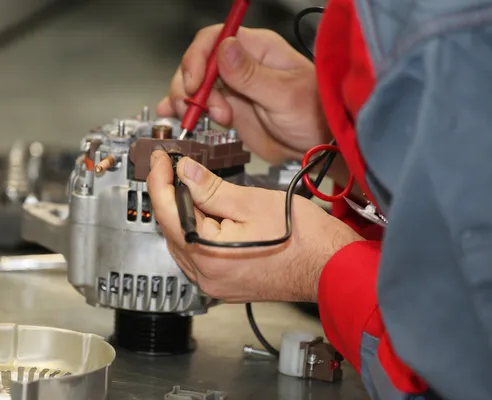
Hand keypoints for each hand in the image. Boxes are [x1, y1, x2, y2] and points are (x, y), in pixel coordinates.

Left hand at [146, 151, 363, 302]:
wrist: (332, 267)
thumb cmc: (304, 238)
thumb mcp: (252, 202)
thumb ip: (211, 188)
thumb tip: (185, 172)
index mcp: (208, 256)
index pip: (168, 212)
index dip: (159, 180)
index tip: (160, 160)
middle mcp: (206, 277)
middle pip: (172, 229)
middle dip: (170, 195)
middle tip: (173, 168)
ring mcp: (216, 285)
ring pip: (183, 243)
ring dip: (184, 214)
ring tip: (193, 186)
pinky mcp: (227, 285)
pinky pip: (199, 256)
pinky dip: (197, 232)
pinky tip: (208, 214)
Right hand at [157, 25, 330, 163]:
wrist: (320, 145)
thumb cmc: (315, 114)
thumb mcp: (284, 95)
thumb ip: (252, 75)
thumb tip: (224, 50)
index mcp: (257, 50)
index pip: (215, 39)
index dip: (198, 58)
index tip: (194, 83)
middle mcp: (241, 65)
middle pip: (199, 63)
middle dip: (189, 85)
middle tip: (194, 107)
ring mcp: (233, 88)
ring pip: (196, 86)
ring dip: (187, 101)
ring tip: (193, 117)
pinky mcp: (230, 110)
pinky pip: (201, 105)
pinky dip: (185, 110)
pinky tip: (174, 114)